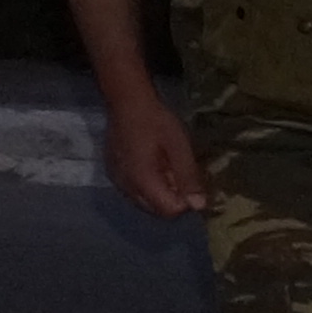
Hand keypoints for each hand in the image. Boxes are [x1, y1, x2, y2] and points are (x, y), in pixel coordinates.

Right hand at [106, 94, 209, 218]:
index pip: (168, 210)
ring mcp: (116, 180)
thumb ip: (188, 177)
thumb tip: (199, 206)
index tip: (190, 182)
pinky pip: (132, 192)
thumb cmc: (156, 122)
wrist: (126, 102)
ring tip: (165, 169)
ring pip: (143, 203)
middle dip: (172, 199)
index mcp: (142, 180)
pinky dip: (146, 187)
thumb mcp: (179, 147)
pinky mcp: (112, 173)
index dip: (185, 201)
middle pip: (155, 210)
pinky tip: (150, 166)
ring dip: (159, 194)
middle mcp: (125, 186)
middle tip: (179, 175)